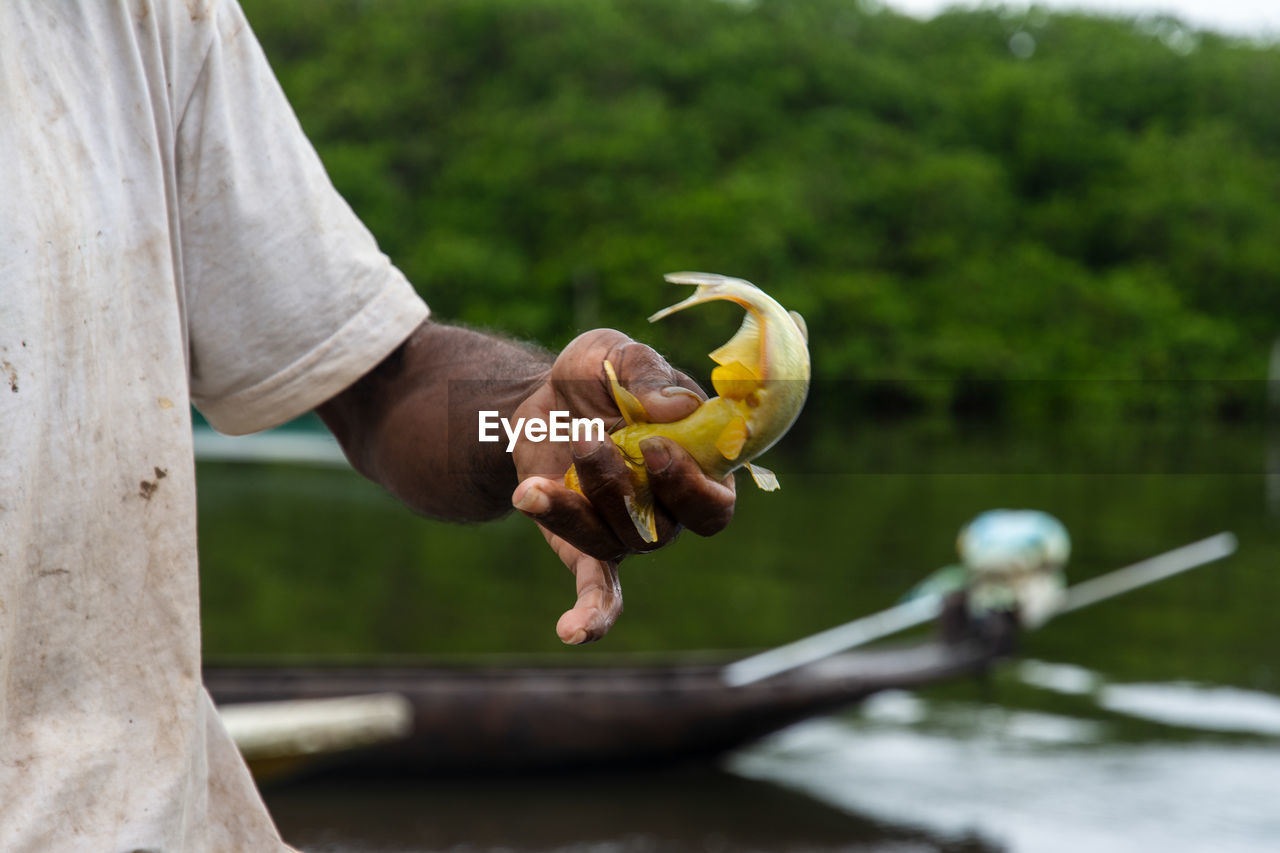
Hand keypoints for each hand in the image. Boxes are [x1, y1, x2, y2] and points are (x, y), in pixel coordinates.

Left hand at [509, 330, 735, 643]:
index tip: (652, 443)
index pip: (718, 497)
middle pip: (672, 527)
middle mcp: (671, 508)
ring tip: (547, 465)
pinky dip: (591, 616)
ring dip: (580, 506)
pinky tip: (570, 633)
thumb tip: (674, 407)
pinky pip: (599, 592)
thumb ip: (645, 371)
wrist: (536, 400)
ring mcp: (630, 532)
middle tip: (596, 445)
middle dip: (632, 491)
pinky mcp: (585, 548)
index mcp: (698, 462)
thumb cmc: (594, 377)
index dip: (691, 481)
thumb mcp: (612, 354)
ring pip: (619, 541)